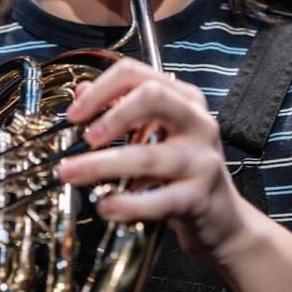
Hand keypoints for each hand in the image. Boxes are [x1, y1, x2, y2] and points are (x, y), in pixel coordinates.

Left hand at [58, 58, 250, 266]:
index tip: (74, 114)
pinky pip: (158, 200)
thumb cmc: (182, 171)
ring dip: (101, 165)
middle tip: (84, 138)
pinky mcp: (198, 197)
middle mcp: (197, 122)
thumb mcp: (155, 132)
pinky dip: (127, 204)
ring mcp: (201, 159)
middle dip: (111, 116)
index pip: (136, 74)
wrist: (220, 216)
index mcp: (184, 99)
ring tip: (71, 174)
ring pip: (147, 156)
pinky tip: (105, 206)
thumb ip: (120, 108)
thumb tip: (82, 90)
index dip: (100, 89)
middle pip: (152, 98)